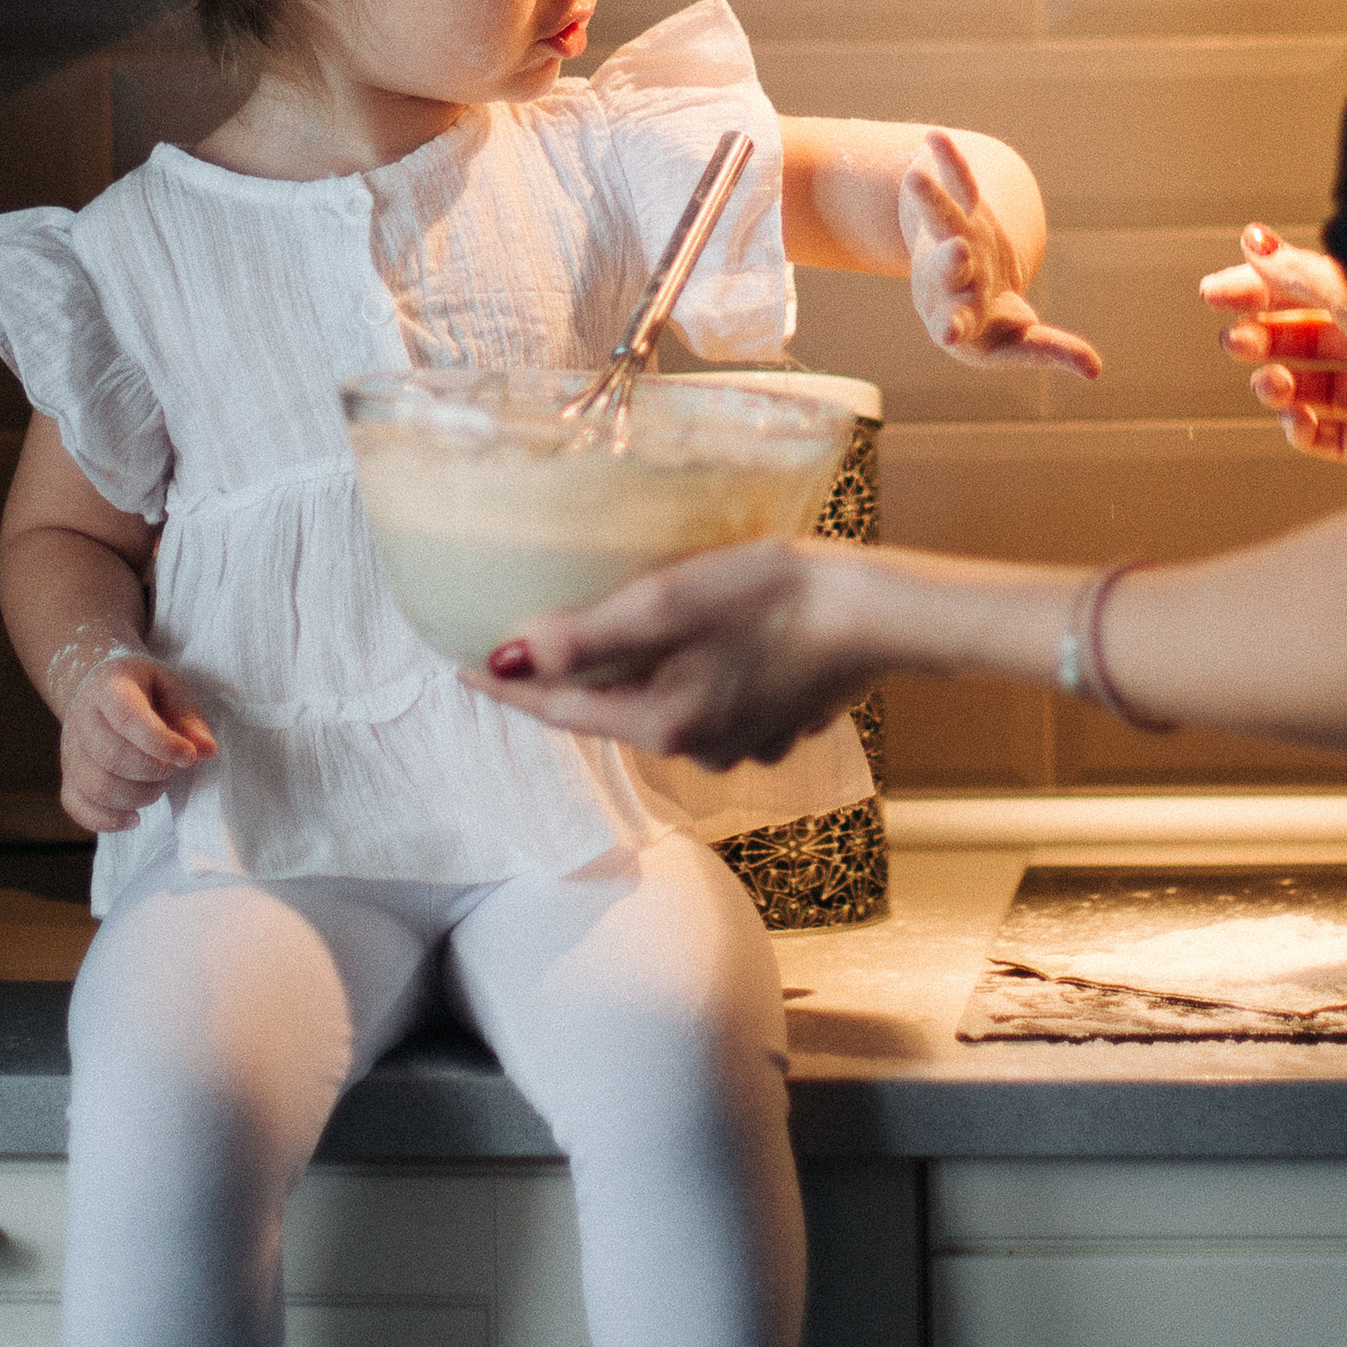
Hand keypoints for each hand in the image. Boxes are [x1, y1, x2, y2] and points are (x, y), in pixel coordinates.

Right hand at [47, 630, 219, 834]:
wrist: (98, 690)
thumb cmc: (143, 690)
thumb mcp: (171, 687)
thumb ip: (188, 718)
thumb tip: (206, 751)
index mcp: (110, 687)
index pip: (127, 717)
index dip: (160, 743)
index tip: (189, 757)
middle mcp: (82, 718)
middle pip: (111, 757)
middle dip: (152, 772)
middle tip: (171, 769)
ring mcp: (71, 749)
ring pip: (95, 786)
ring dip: (136, 796)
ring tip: (158, 786)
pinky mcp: (68, 776)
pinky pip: (76, 805)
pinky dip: (106, 819)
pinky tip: (134, 817)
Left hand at [472, 540, 884, 769]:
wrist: (887, 616)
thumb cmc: (778, 598)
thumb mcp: (667, 603)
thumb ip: (583, 634)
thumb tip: (504, 657)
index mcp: (661, 723)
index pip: (558, 708)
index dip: (507, 683)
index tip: (460, 663)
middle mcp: (697, 748)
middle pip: (611, 708)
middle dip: (577, 674)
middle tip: (540, 629)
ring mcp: (743, 741)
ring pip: (666, 703)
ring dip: (644, 668)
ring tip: (631, 622)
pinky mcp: (779, 720)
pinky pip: (716, 699)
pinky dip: (700, 669)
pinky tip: (713, 634)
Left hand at [900, 130, 1100, 377]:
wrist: (957, 294)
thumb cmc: (991, 328)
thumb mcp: (1019, 344)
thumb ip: (1052, 352)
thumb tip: (1096, 373)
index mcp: (962, 319)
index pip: (959, 325)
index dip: (954, 327)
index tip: (947, 332)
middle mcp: (951, 281)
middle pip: (948, 272)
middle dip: (951, 263)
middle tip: (956, 253)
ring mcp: (953, 244)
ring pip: (943, 221)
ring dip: (932, 200)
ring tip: (915, 177)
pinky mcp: (963, 215)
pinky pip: (957, 184)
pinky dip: (950, 162)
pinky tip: (935, 135)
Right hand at [1201, 225, 1346, 466]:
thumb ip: (1297, 273)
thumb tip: (1251, 239)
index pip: (1306, 288)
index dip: (1257, 288)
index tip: (1213, 292)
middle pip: (1306, 339)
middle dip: (1262, 338)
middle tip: (1232, 341)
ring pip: (1316, 389)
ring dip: (1278, 385)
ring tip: (1271, 384)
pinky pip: (1335, 438)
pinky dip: (1306, 431)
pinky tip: (1295, 419)